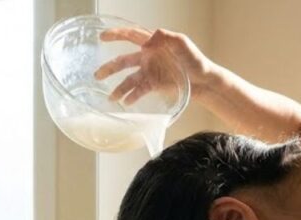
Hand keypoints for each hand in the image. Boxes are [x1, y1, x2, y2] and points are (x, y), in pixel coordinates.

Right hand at [94, 28, 217, 104]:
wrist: (204, 80)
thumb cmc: (195, 59)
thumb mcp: (182, 43)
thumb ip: (165, 37)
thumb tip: (147, 41)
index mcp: (153, 44)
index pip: (131, 36)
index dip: (116, 35)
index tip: (102, 36)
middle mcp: (147, 58)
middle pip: (123, 61)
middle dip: (109, 67)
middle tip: (96, 75)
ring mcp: (149, 72)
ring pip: (129, 80)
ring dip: (119, 88)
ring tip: (111, 98)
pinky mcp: (154, 85)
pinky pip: (139, 91)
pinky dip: (132, 97)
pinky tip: (127, 102)